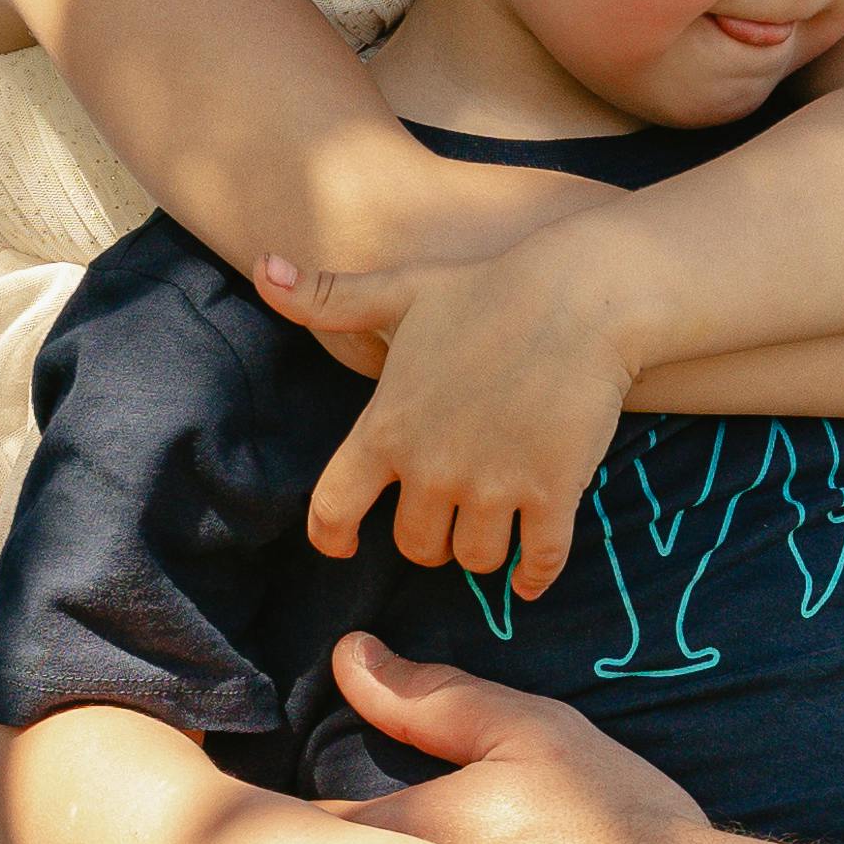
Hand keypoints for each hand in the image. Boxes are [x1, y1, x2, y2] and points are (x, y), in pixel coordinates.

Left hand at [259, 236, 631, 597]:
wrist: (579, 296)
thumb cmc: (487, 290)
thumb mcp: (400, 290)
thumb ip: (328, 297)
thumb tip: (265, 266)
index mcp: (387, 428)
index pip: (333, 507)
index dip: (331, 536)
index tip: (342, 546)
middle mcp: (432, 468)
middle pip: (415, 546)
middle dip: (428, 538)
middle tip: (447, 516)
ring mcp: (493, 485)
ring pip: (474, 559)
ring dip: (480, 551)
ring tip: (492, 526)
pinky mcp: (551, 493)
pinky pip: (538, 561)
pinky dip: (533, 577)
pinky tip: (530, 576)